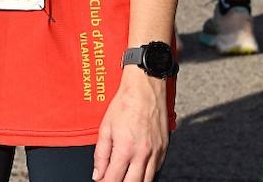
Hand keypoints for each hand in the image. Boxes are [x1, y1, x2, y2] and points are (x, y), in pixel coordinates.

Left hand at [93, 67, 168, 181]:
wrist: (145, 90)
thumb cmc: (124, 105)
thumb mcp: (105, 128)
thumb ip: (100, 154)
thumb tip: (97, 174)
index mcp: (125, 149)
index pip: (114, 178)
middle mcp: (143, 154)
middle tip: (112, 180)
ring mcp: (156, 153)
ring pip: (147, 180)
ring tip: (124, 177)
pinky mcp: (164, 149)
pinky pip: (156, 169)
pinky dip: (147, 174)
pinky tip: (138, 171)